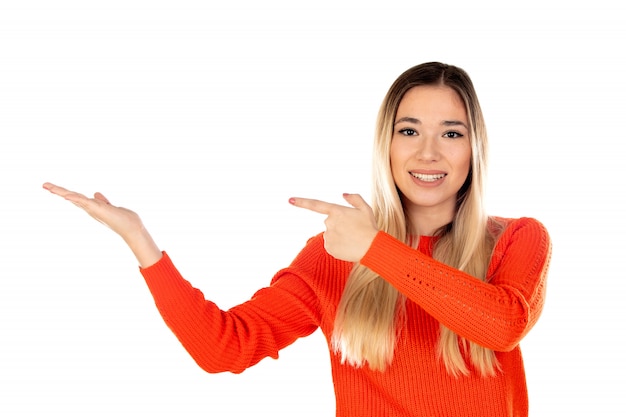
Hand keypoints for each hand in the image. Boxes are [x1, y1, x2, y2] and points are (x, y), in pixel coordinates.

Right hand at [42, 182, 161, 266]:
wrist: (132, 228)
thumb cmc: (123, 219)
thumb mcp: (110, 207)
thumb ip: (102, 201)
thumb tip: (96, 194)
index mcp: (92, 207)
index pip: (76, 197)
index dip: (65, 192)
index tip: (52, 187)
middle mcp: (90, 208)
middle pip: (71, 197)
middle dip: (58, 191)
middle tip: (44, 185)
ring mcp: (93, 209)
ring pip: (74, 198)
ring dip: (61, 192)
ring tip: (48, 186)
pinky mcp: (98, 209)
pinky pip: (84, 202)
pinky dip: (75, 198)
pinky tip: (66, 195)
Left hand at [289, 193, 377, 261]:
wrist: (372, 248)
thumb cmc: (370, 227)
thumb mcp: (365, 209)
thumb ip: (354, 199)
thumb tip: (343, 194)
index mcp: (336, 211)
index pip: (315, 205)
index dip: (301, 202)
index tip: (289, 200)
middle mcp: (329, 223)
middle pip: (330, 222)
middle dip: (339, 225)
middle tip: (353, 230)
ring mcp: (328, 236)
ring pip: (330, 234)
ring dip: (339, 236)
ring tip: (352, 239)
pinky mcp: (328, 248)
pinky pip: (331, 245)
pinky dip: (338, 246)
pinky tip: (348, 246)